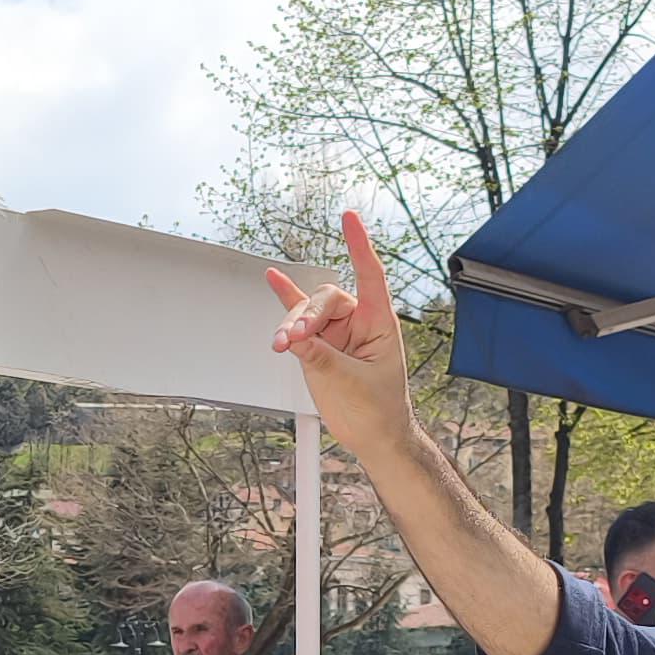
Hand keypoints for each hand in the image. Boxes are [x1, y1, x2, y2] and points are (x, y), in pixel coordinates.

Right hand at [266, 210, 420, 465]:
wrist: (373, 436)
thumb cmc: (378, 411)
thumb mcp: (350, 384)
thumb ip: (322, 358)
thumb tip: (296, 338)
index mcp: (380, 323)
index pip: (371, 275)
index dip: (359, 246)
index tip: (349, 219)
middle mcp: (359, 322)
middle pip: (326, 300)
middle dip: (306, 317)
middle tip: (295, 339)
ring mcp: (336, 333)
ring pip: (307, 312)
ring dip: (291, 325)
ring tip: (282, 345)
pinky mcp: (318, 345)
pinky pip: (299, 317)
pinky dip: (286, 301)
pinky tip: (274, 280)